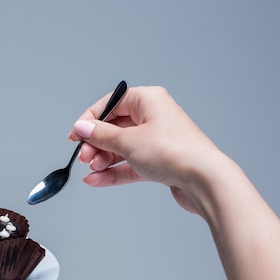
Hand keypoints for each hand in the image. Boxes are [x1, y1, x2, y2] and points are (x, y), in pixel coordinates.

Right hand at [69, 86, 224, 214]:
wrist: (203, 180)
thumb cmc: (174, 152)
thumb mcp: (128, 141)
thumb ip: (101, 135)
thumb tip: (82, 127)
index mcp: (148, 100)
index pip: (112, 103)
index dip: (91, 119)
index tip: (76, 134)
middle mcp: (153, 117)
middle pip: (115, 127)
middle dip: (96, 144)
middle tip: (83, 156)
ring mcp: (156, 141)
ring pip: (121, 148)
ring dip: (103, 160)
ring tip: (91, 170)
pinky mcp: (159, 162)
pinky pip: (130, 164)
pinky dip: (113, 172)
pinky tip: (96, 180)